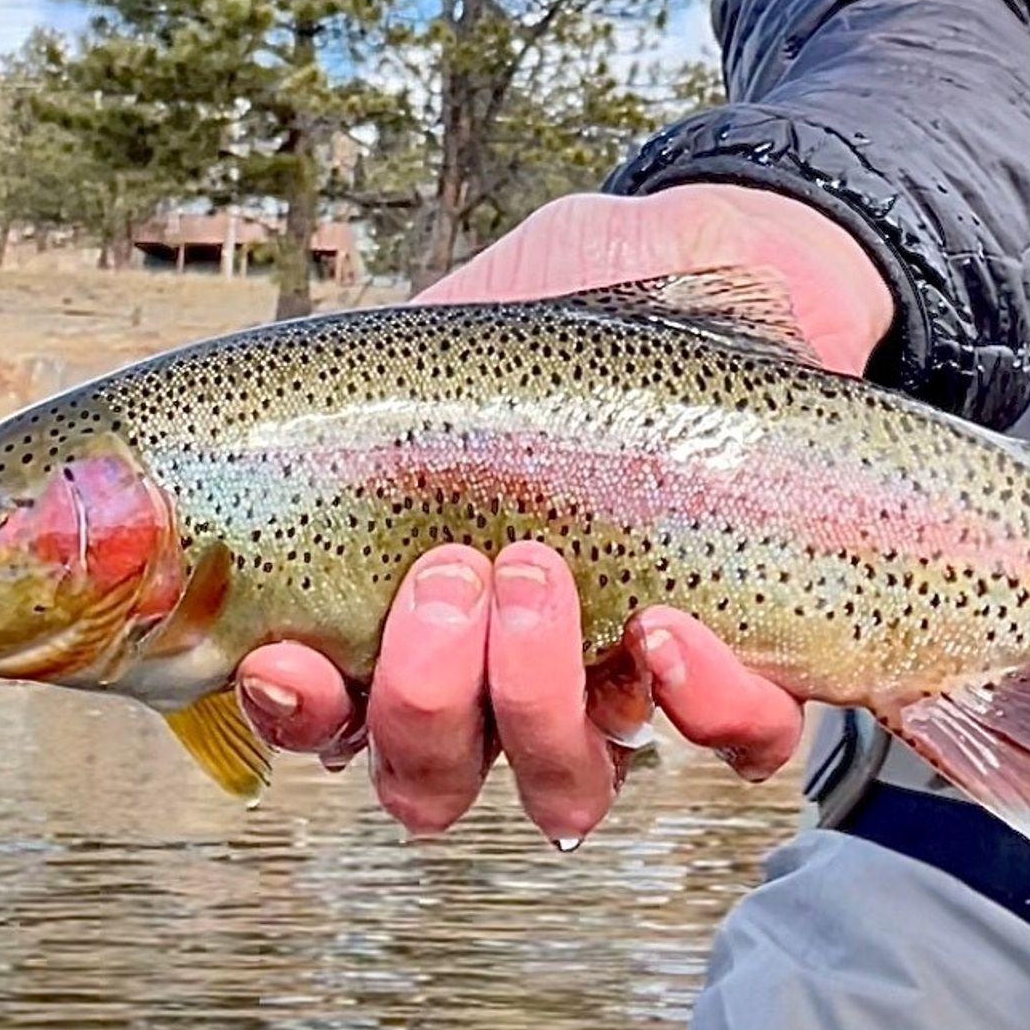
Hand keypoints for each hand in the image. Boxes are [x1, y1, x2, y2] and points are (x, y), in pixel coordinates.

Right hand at [237, 182, 891, 835]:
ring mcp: (629, 676)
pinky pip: (735, 741)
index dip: (299, 714)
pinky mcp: (753, 659)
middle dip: (425, 696)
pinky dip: (699, 704)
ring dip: (536, 701)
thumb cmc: (588, 301)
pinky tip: (669, 627)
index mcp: (424, 601)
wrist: (743, 242)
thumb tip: (276, 409)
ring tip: (538, 572)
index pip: (338, 711)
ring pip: (564, 786)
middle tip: (448, 574)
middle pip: (433, 776)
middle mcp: (514, 667)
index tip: (286, 656)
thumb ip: (376, 375)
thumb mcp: (464, 316)